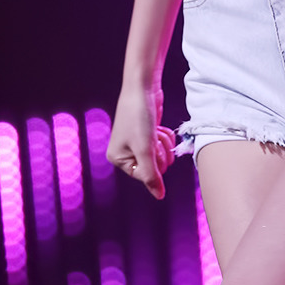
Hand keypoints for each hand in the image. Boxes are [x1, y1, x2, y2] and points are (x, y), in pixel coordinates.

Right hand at [106, 82, 176, 198]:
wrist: (142, 88)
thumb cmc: (139, 116)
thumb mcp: (145, 148)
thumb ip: (152, 175)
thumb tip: (159, 196)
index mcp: (118, 159)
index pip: (145, 176)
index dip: (154, 162)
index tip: (151, 148)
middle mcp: (126, 153)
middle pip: (156, 167)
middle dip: (160, 152)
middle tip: (152, 137)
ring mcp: (137, 143)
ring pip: (162, 156)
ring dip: (163, 143)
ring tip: (154, 130)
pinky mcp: (148, 134)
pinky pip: (163, 145)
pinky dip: (165, 136)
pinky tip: (158, 126)